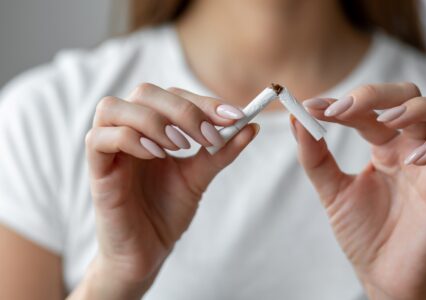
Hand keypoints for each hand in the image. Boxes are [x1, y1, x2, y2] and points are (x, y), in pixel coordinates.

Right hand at [73, 84, 256, 298]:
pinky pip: (99, 139)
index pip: (173, 95)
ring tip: (181, 146)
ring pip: (112, 107)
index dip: (204, 101)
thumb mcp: (200, 176)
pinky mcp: (96, 171)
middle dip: (182, 109)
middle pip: (144, 92)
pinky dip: (130, 139)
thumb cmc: (167, 212)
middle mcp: (127, 131)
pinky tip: (158, 156)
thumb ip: (221, 151)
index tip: (235, 116)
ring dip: (153, 121)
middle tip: (208, 136)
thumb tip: (252, 126)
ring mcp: (108, 149)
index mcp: (151, 128)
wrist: (147, 252)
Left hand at [293, 83, 425, 299]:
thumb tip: (296, 118)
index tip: (313, 106)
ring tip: (385, 120)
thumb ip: (315, 157)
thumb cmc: (363, 233)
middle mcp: (412, 147)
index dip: (343, 102)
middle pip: (411, 95)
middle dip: (378, 94)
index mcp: (385, 146)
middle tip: (344, 108)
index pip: (370, 109)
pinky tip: (412, 159)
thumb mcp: (332, 191)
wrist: (383, 274)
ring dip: (416, 107)